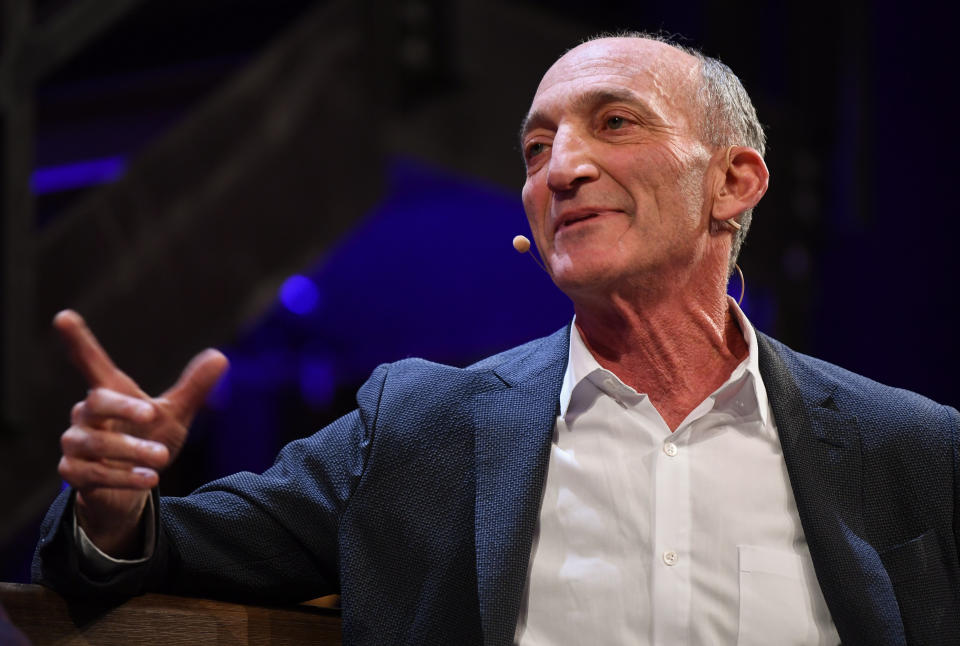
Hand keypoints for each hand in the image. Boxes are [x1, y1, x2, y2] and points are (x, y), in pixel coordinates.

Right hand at [54, 310, 227, 555]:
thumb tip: (220, 356)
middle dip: (124, 408)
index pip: (91, 363)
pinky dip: (123, 477)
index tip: (64, 316)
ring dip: (132, 451)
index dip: (78, 341)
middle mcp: (86, 415)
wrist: (130, 488)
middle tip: (153, 416)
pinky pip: (92, 474)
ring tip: (164, 459)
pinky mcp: (73, 473)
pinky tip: (150, 479)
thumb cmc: (147, 441)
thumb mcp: (174, 415)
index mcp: (110, 393)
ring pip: (95, 443)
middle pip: (96, 402)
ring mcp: (75, 444)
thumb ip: (192, 388)